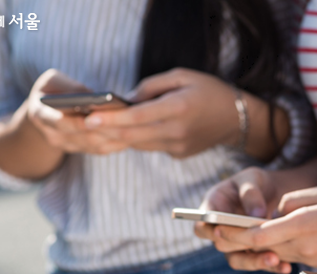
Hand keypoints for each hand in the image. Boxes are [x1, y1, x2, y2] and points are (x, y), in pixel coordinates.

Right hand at [26, 69, 129, 154]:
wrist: (46, 110)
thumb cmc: (52, 89)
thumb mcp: (52, 80)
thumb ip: (69, 86)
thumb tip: (92, 95)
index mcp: (41, 115)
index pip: (59, 122)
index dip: (76, 123)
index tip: (93, 118)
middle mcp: (54, 136)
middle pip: (83, 137)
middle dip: (104, 129)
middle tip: (124, 122)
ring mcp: (68, 146)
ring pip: (95, 146)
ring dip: (115, 137)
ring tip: (133, 127)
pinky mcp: (82, 150)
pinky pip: (102, 149)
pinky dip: (118, 142)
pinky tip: (132, 133)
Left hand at [83, 68, 239, 157]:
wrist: (236, 119)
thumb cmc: (208, 91)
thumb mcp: (182, 76)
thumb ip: (151, 87)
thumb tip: (126, 100)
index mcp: (178, 108)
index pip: (137, 117)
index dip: (111, 119)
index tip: (89, 117)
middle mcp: (176, 131)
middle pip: (132, 136)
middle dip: (104, 131)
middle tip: (80, 125)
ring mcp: (178, 146)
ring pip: (138, 144)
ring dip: (116, 137)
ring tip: (95, 128)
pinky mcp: (178, 154)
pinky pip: (151, 146)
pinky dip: (136, 139)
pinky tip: (123, 132)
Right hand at [194, 167, 292, 273]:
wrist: (272, 193)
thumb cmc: (255, 182)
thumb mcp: (252, 179)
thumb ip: (250, 193)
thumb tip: (256, 214)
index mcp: (212, 210)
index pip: (202, 226)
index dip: (209, 230)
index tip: (221, 230)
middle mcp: (220, 231)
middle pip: (221, 245)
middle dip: (239, 245)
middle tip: (257, 243)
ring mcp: (236, 244)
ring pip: (238, 259)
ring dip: (256, 262)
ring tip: (276, 260)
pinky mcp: (253, 253)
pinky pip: (258, 263)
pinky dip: (272, 266)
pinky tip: (286, 267)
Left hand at [215, 186, 316, 272]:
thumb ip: (295, 201)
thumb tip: (274, 211)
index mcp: (306, 226)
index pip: (259, 234)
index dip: (234, 232)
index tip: (216, 225)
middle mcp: (306, 248)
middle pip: (262, 247)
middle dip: (238, 239)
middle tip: (217, 230)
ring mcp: (314, 261)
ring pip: (275, 252)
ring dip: (257, 245)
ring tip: (238, 232)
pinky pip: (292, 257)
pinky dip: (278, 248)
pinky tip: (274, 238)